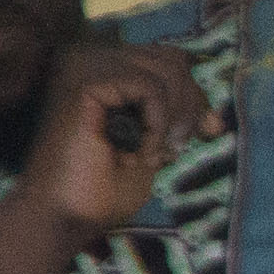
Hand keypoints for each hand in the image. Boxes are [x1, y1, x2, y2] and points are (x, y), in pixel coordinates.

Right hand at [14, 38, 212, 236]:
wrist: (61, 215)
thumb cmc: (99, 191)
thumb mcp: (151, 147)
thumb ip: (174, 119)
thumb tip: (212, 112)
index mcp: (102, 74)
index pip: (167, 59)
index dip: (194, 94)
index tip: (209, 130)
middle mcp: (91, 60)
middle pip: (171, 58)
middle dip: (189, 104)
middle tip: (175, 148)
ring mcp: (86, 67)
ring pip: (166, 67)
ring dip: (175, 115)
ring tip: (156, 151)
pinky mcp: (86, 82)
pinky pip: (150, 86)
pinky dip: (159, 121)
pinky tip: (142, 150)